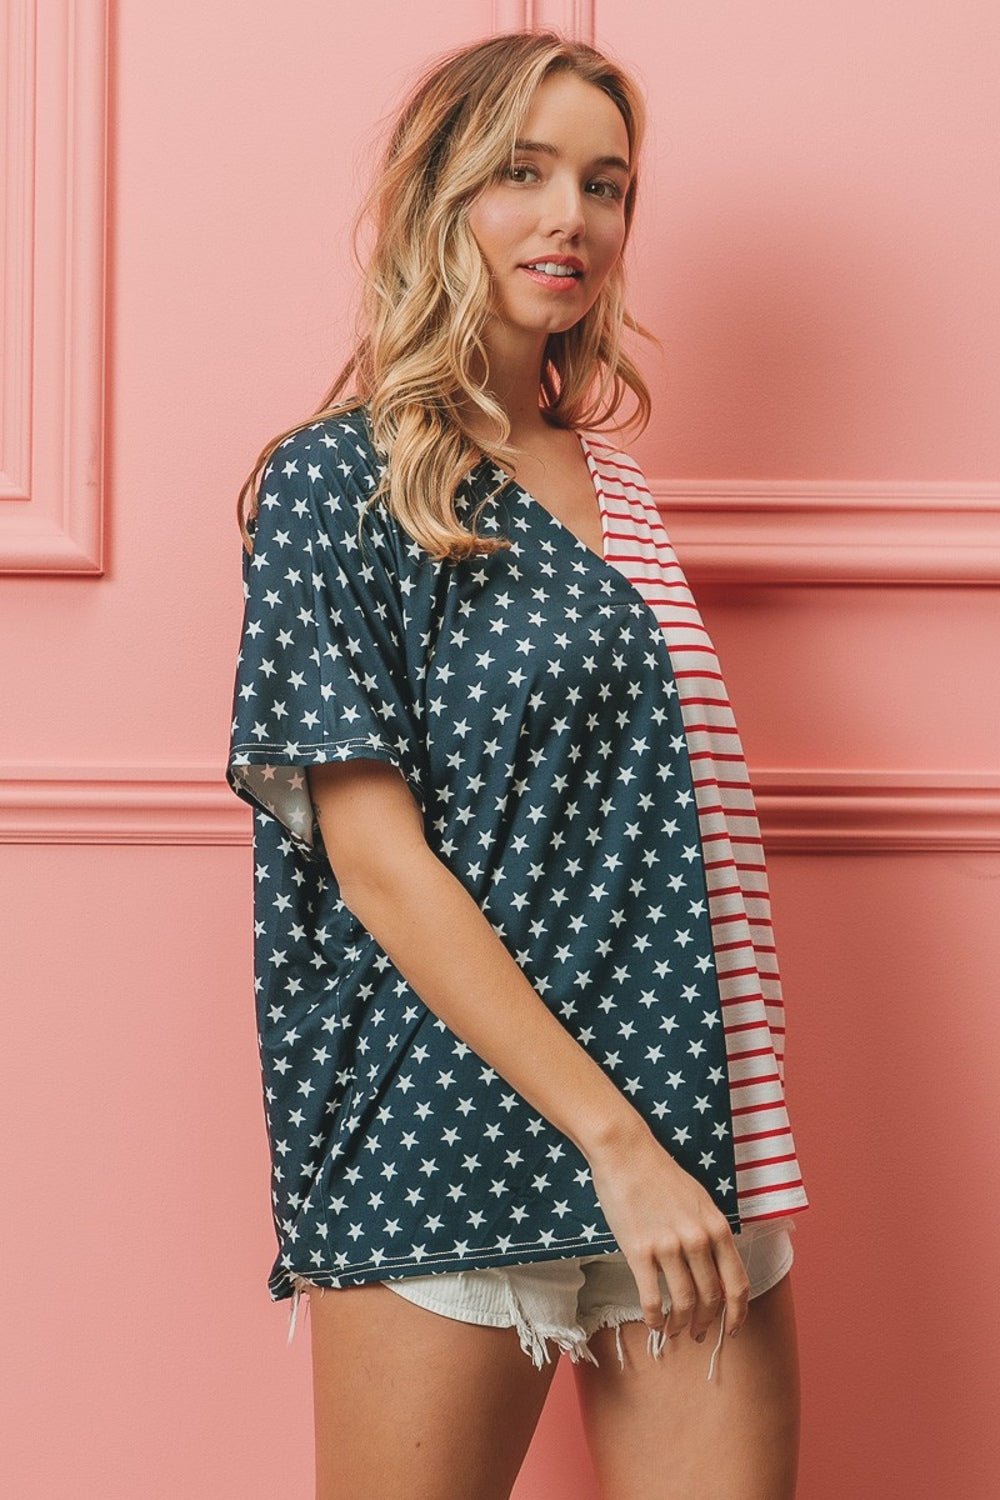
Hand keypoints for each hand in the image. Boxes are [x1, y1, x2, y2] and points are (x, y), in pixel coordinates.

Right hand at [586, 1124, 749, 1342]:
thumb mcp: (701, 1201)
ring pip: (684, 1303)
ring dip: (682, 1325)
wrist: (627, 1153)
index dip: (738, 1313)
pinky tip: (654, 1323)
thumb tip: (717, 1269)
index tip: (733, 1329)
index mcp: (717, 1227)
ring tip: (676, 1331)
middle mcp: (698, 1239)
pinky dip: (655, 1318)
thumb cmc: (661, 1175)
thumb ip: (712, 1233)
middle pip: (711, 1298)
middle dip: (708, 1323)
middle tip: (700, 1334)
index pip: (738, 1283)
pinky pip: (652, 1298)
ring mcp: (669, 1246)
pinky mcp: (639, 1250)